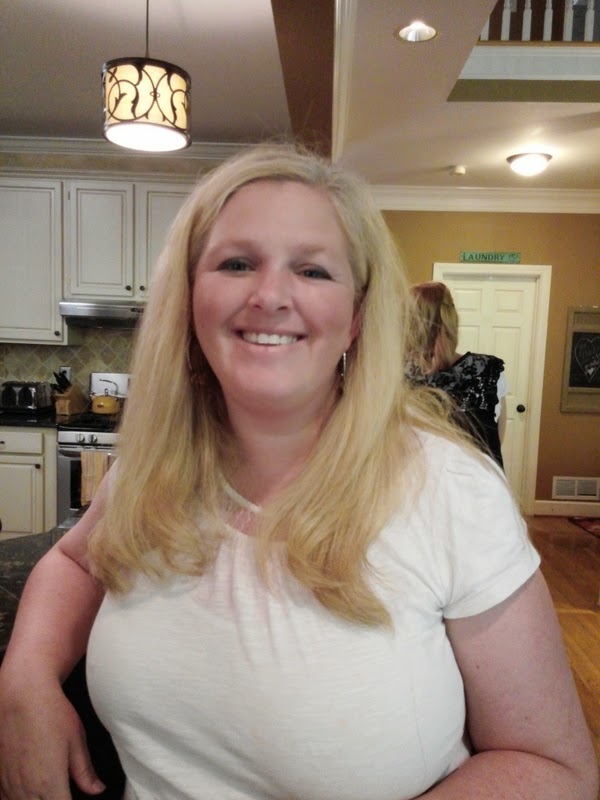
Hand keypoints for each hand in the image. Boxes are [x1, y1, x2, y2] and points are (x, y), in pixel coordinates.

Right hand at [0, 674, 104, 799]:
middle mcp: (26, 790)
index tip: (72, 796)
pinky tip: (29, 791)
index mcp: (50, 784)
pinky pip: (7, 799)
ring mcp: (9, 785)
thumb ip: (85, 771)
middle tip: (63, 791)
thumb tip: (97, 789)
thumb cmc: (51, 713)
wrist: (20, 694)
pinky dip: (19, 798)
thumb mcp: (77, 740)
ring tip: (48, 790)